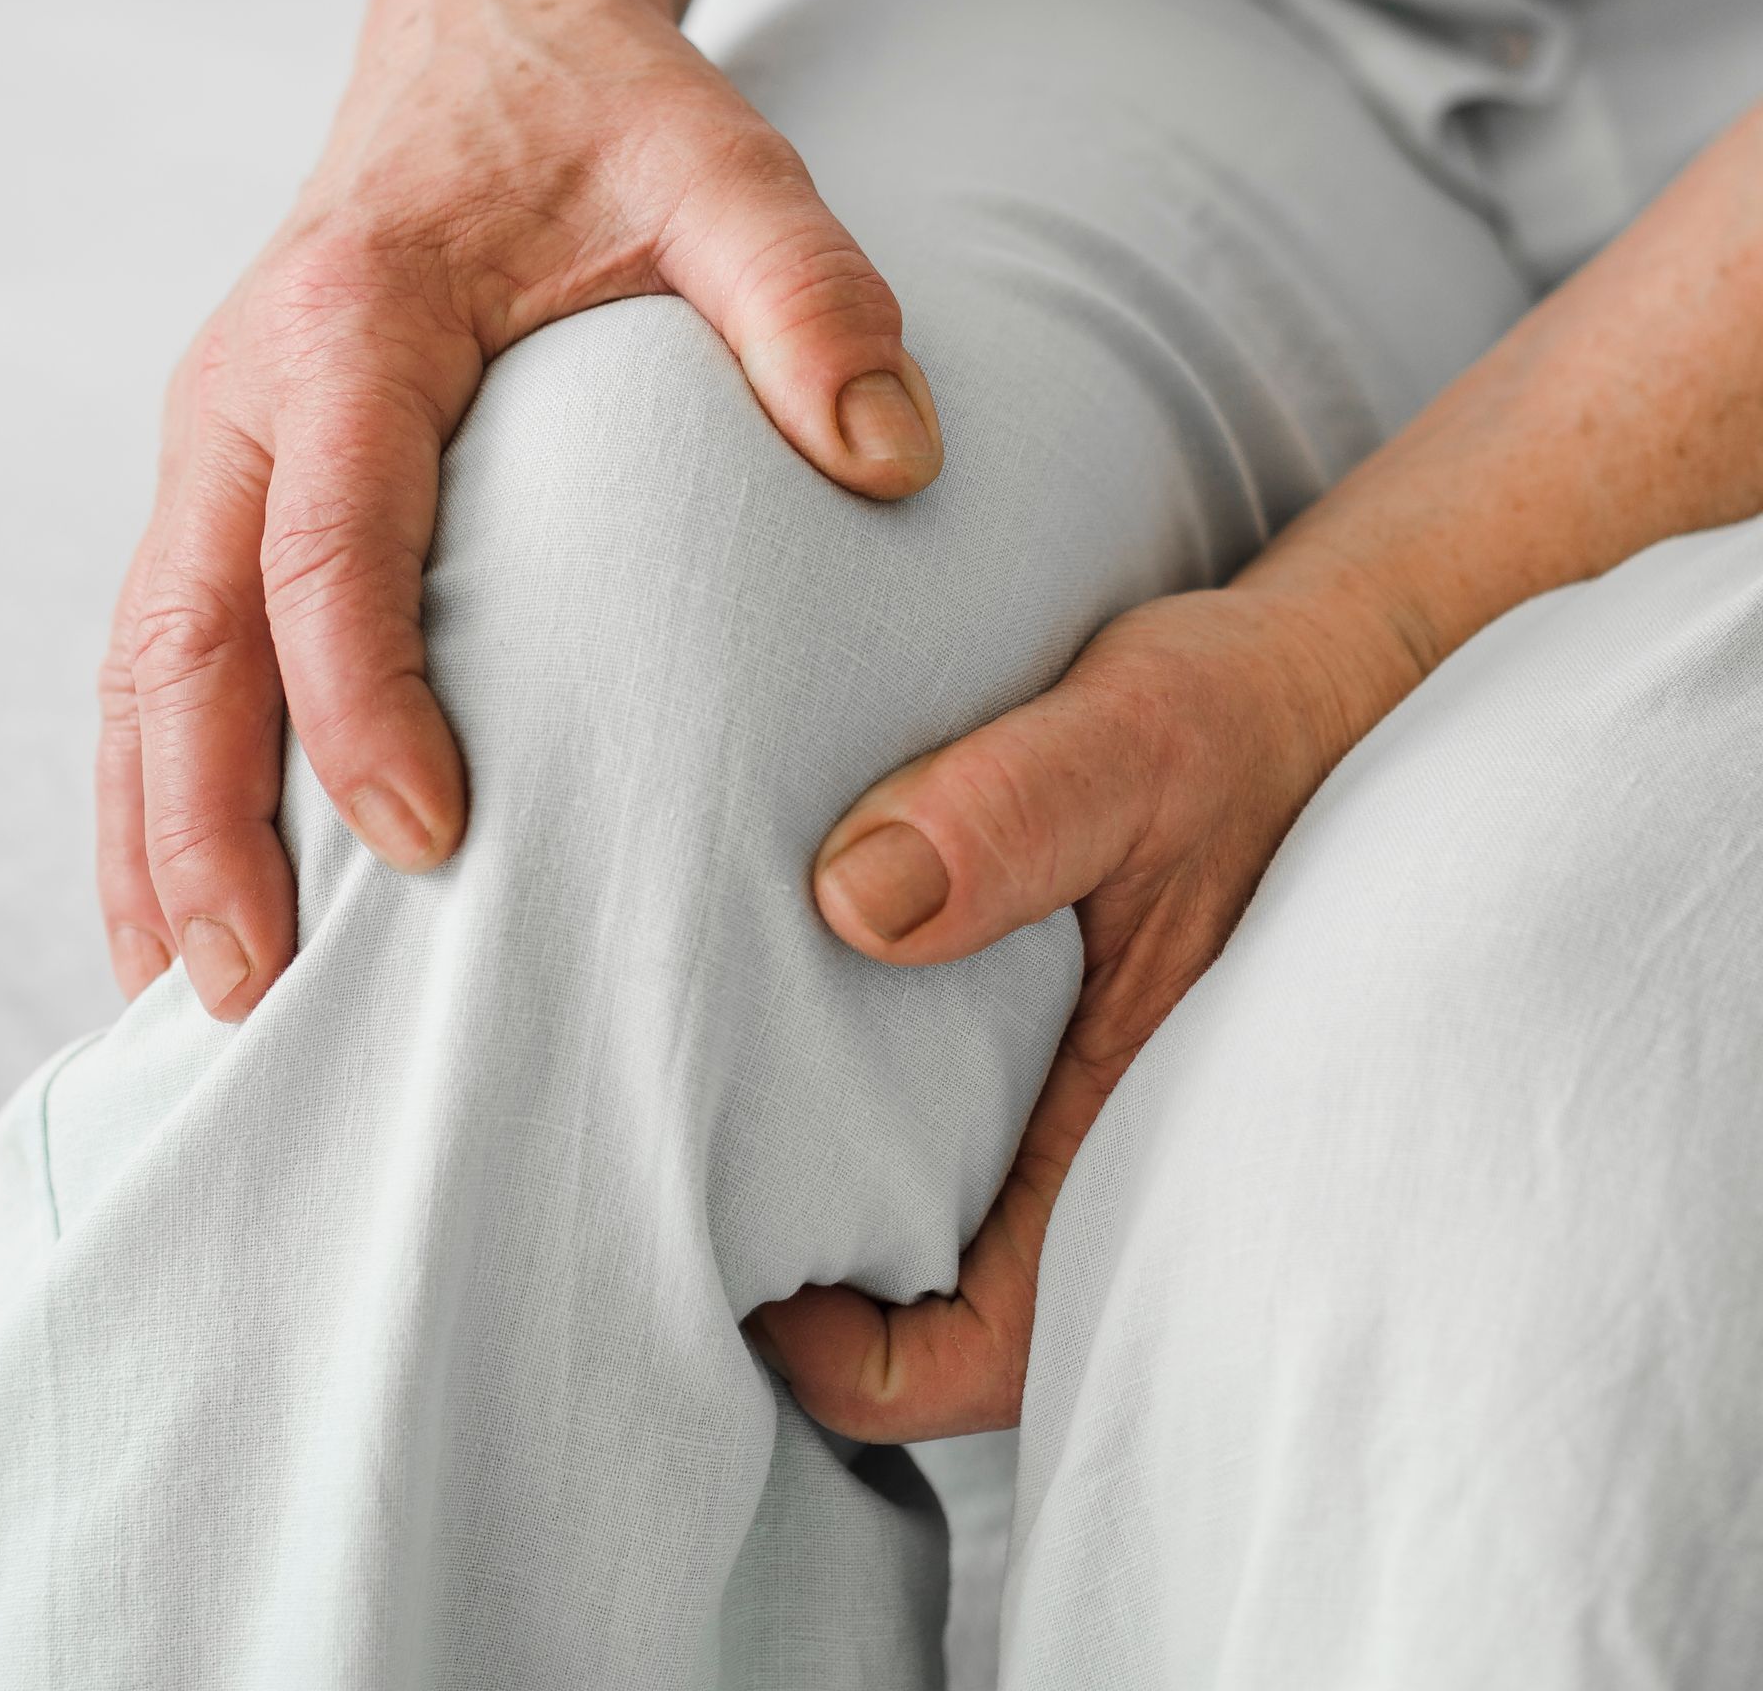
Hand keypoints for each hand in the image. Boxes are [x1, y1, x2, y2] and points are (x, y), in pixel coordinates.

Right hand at [95, 0, 941, 1019]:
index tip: (429, 846)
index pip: (330, 543)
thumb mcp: (730, 167)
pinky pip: (162, 644)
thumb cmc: (606, 116)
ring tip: (191, 1004)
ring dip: (152, 831)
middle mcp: (242, 390)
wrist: (491, 35)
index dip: (361, 704)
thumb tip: (895, 461)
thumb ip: (813, 296)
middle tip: (254, 1000)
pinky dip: (158, 779)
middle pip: (181, 636)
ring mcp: (214, 439)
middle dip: (199, 827)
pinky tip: (193, 893)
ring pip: (141, 660)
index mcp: (353, 321)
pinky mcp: (224, 474)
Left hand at [748, 575, 1416, 1439]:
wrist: (1334, 672)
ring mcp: (1088, 1097)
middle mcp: (1113, 1149)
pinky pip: (958, 1121)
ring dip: (841, 1182)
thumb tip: (854, 900)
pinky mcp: (1064, 1033)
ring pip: (941, 1219)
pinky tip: (807, 1010)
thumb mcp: (1138, 739)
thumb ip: (1012, 810)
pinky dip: (875, 1095)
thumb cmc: (1248, 713)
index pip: (978, 1357)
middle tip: (694, 1168)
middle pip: (936, 1309)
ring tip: (726, 1089)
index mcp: (1146, 1141)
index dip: (840, 1356)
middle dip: (814, 1273)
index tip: (743, 1264)